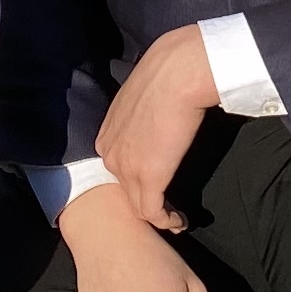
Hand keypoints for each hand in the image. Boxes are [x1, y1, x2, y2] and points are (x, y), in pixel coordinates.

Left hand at [100, 26, 220, 231]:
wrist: (179, 72)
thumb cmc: (170, 70)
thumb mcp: (145, 89)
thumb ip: (145, 106)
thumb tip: (158, 102)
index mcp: (109, 130)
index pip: (119, 164)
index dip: (137, 177)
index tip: (159, 180)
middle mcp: (110, 152)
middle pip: (125, 187)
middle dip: (146, 199)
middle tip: (168, 206)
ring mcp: (126, 167)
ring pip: (138, 204)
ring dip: (158, 215)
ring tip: (176, 219)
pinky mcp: (149, 178)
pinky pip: (153, 212)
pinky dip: (167, 221)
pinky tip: (181, 221)